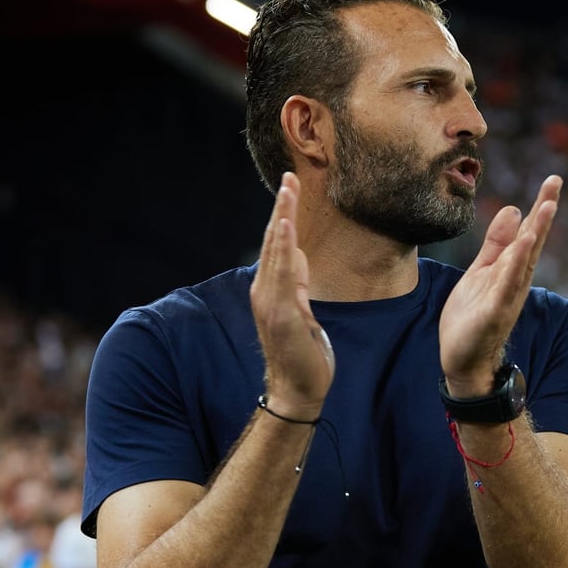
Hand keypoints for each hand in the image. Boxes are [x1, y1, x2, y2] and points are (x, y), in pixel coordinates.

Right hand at [250, 173, 334, 419]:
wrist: (297, 389)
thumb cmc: (302, 352)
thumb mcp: (303, 308)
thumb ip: (297, 282)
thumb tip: (296, 254)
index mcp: (271, 289)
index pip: (277, 244)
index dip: (283, 214)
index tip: (291, 186)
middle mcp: (265, 291)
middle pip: (273, 241)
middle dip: (282, 208)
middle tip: (290, 177)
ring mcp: (270, 302)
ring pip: (276, 252)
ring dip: (282, 219)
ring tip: (288, 192)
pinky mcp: (282, 314)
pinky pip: (282, 275)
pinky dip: (283, 249)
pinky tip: (286, 228)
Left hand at [440, 175, 560, 394]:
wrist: (462, 359)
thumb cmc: (472, 316)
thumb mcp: (481, 271)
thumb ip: (496, 244)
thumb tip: (513, 209)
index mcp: (511, 269)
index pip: (528, 234)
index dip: (540, 207)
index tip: (553, 181)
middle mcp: (515, 281)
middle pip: (532, 242)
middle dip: (543, 213)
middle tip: (555, 184)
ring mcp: (507, 297)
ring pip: (524, 261)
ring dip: (535, 234)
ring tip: (545, 207)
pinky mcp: (494, 313)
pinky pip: (507, 285)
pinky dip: (516, 265)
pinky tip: (523, 245)